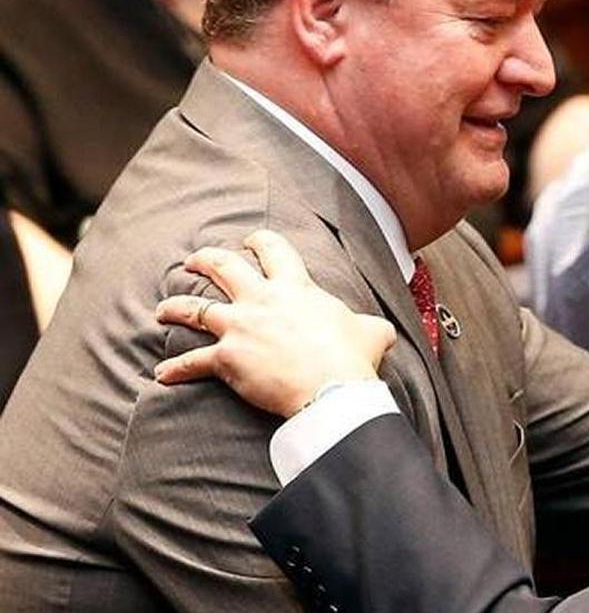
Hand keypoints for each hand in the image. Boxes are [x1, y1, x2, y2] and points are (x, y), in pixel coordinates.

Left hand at [154, 230, 395, 417]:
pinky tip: (162, 374)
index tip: (250, 241)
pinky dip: (175, 369)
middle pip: (223, 267)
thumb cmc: (351, 358)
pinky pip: (192, 361)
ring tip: (164, 310)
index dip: (258, 242)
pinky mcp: (226, 357)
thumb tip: (386, 332)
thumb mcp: (374, 333)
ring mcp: (240, 327)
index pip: (273, 251)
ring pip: (195, 308)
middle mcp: (261, 299)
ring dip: (176, 307)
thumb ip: (373, 326)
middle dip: (205, 260)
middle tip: (195, 260)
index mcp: (295, 287)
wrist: (330, 387)